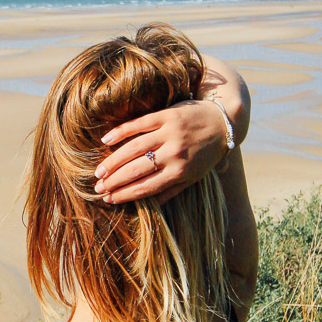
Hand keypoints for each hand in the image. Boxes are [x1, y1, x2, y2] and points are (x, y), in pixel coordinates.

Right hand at [94, 99, 227, 204]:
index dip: (125, 194)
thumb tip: (149, 206)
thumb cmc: (207, 154)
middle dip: (114, 181)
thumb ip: (172, 191)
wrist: (224, 122)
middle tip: (97, 188)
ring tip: (99, 172)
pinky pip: (139, 124)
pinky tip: (106, 141)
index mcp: (180, 172)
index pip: (146, 187)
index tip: (109, 199)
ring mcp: (170, 133)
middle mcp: (174, 154)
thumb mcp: (195, 177)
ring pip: (134, 149)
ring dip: (113, 161)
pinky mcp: (167, 115)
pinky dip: (120, 132)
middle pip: (136, 170)